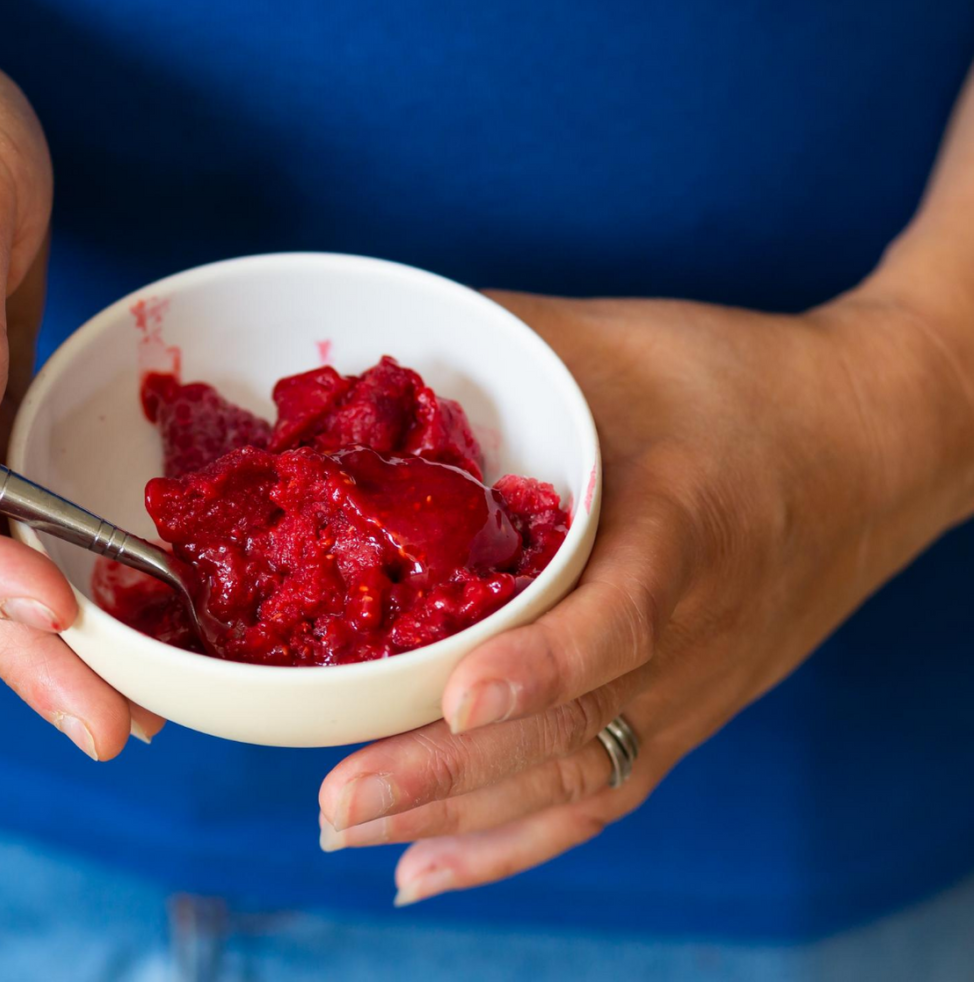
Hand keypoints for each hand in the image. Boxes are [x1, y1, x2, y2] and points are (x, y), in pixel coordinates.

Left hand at [317, 284, 973, 904]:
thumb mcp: (631, 341)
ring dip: (458, 817)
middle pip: (576, 726)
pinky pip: (599, 797)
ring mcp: (693, 691)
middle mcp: (696, 632)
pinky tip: (423, 869)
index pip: (624, 615)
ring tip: (349, 831)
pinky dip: (511, 844)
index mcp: (688, 527)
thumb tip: (374, 345)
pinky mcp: (682, 717)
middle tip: (337, 800)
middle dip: (448, 773)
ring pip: (573, 777)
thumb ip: (513, 341)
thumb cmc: (742, 385)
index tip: (459, 698)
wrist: (873, 445)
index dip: (545, 665)